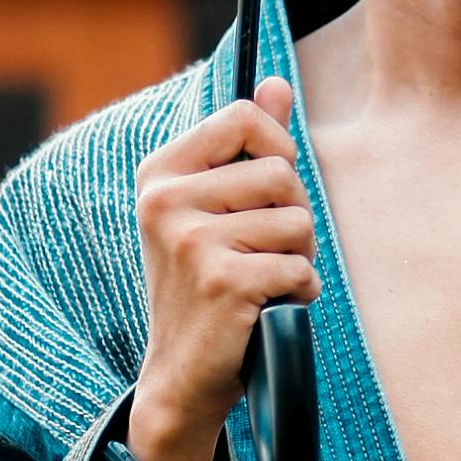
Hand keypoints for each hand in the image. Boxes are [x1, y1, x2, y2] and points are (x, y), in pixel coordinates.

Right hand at [128, 78, 319, 460]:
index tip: (266, 191)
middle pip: (282, 172)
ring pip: (299, 221)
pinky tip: (266, 309)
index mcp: (161, 174)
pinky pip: (300, 268)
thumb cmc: (206, 286)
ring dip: (298, 258)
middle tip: (262, 253)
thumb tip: (275, 84)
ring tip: (262, 283)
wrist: (181, 375)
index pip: (244, 117)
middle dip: (293, 217)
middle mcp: (167, 201)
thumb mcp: (216, 209)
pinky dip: (298, 293)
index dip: (277, 150)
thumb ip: (246, 145)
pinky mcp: (222, 282)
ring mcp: (192, 241)